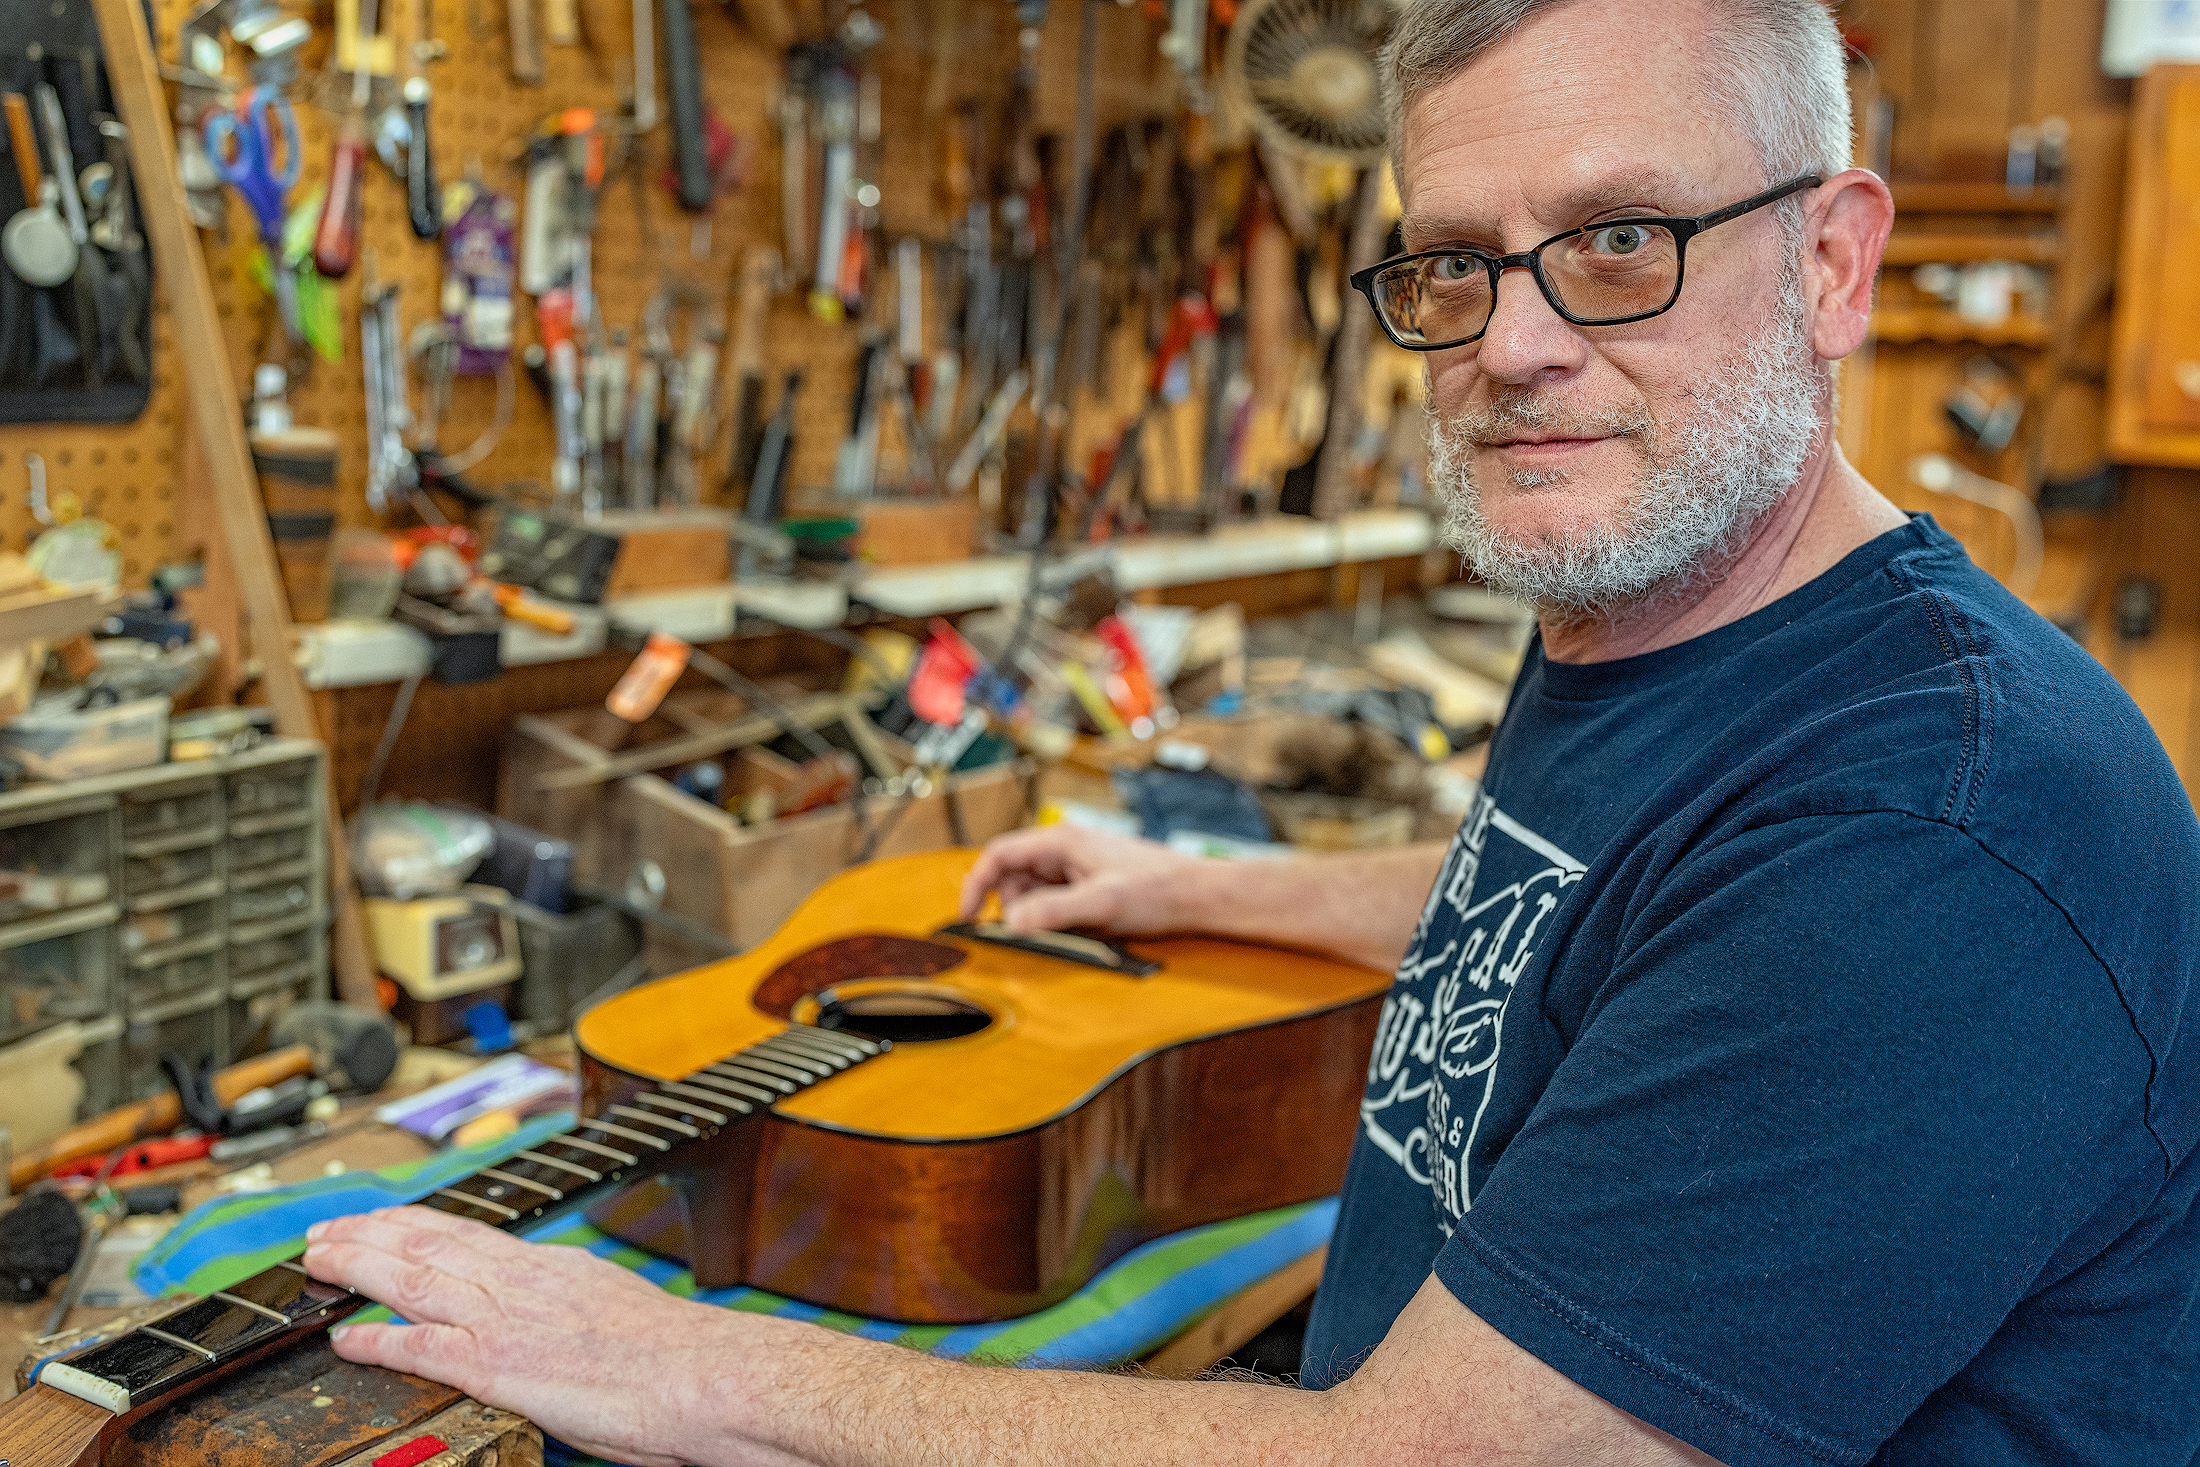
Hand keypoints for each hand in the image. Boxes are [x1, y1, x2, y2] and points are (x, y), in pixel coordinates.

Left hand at [303, 1206, 795, 1466]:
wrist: (705, 1376)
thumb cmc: (679, 1358)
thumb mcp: (617, 1310)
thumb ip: (575, 1308)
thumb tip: (560, 1320)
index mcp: (554, 1268)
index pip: (470, 1235)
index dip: (416, 1225)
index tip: (382, 1219)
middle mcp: (524, 1283)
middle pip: (430, 1244)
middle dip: (370, 1233)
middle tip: (323, 1230)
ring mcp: (507, 1321)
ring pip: (413, 1279)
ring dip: (357, 1267)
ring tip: (316, 1262)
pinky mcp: (498, 1366)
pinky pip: (422, 1347)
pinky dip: (378, 1339)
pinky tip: (345, 1338)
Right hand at [957, 825, 1207, 934]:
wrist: (1198, 895)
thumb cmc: (1159, 889)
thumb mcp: (1102, 903)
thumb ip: (1054, 912)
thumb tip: (1012, 923)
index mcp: (1061, 841)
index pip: (999, 855)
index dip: (975, 885)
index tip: (967, 915)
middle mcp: (1065, 849)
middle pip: (1013, 877)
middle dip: (1013, 907)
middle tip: (1034, 933)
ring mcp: (1077, 866)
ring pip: (1033, 892)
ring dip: (1037, 915)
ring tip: (1070, 930)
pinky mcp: (1088, 883)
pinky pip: (1055, 901)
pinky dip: (1056, 918)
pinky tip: (1082, 929)